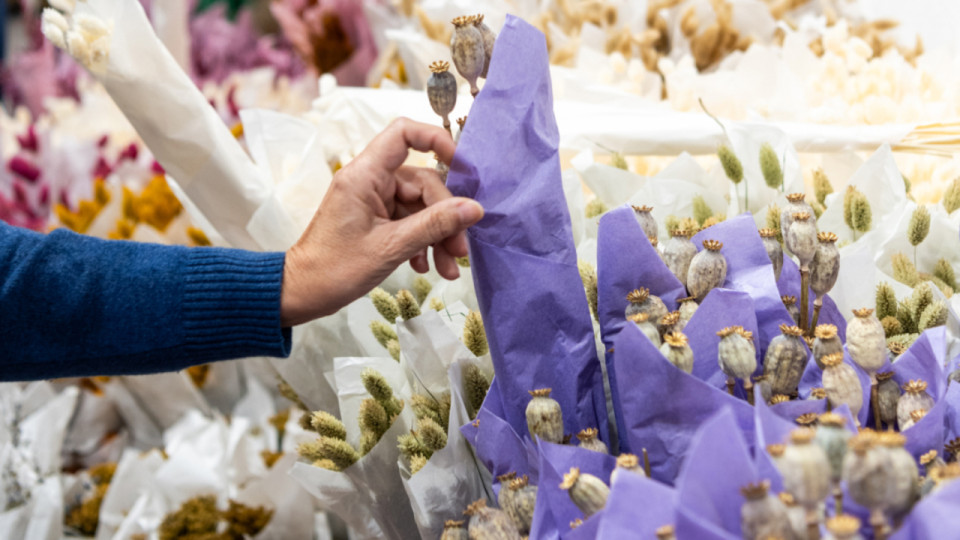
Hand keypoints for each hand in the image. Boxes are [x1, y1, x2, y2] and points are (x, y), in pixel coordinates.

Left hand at [280, 118, 483, 325]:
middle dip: (445, 217)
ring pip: (420, 207)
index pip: (404, 134)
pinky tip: (426, 266)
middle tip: (459, 251)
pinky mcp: (375, 219)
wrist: (303, 294)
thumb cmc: (335, 269)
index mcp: (365, 175)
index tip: (461, 166)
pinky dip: (422, 242)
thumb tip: (475, 209)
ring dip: (438, 236)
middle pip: (423, 183)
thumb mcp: (391, 247)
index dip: (436, 141)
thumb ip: (435, 225)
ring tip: (448, 268)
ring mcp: (373, 200)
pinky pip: (410, 221)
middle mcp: (370, 181)